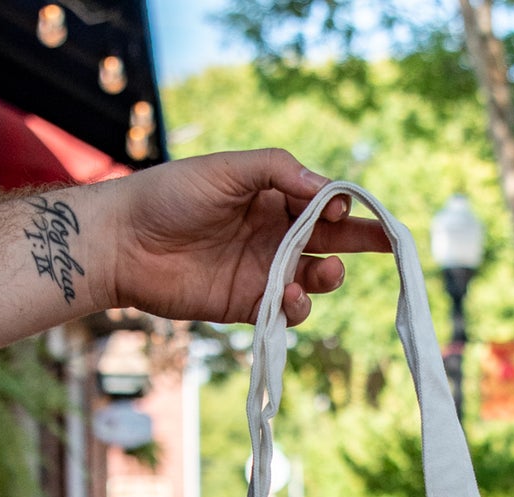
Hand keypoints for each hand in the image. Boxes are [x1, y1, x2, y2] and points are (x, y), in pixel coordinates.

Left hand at [111, 149, 390, 324]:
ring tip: (326, 273)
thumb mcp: (228, 168)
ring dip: (328, 277)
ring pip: (313, 278)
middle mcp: (273, 233)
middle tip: (390, 245)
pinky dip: (297, 306)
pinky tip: (291, 297)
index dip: (344, 204)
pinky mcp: (246, 304)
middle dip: (362, 240)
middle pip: (331, 238)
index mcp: (271, 195)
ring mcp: (262, 270)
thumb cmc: (171, 195)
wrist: (124, 243)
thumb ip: (279, 171)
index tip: (347, 206)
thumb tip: (329, 190)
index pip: (323, 200)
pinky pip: (286, 310)